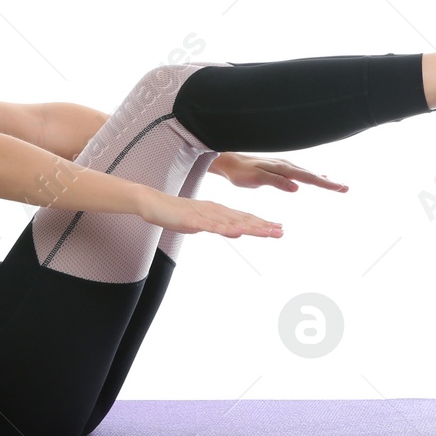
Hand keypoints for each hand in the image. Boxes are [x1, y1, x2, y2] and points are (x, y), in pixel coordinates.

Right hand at [139, 190, 283, 238]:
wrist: (153, 203)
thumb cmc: (175, 213)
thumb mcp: (200, 222)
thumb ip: (215, 225)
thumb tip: (230, 230)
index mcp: (218, 211)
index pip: (244, 217)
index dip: (262, 223)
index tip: (278, 228)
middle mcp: (216, 211)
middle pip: (243, 219)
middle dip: (263, 226)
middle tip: (282, 231)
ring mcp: (205, 215)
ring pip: (232, 222)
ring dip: (252, 227)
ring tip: (267, 232)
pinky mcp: (193, 221)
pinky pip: (212, 226)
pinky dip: (226, 229)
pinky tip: (238, 232)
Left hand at [210, 152, 347, 192]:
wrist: (230, 162)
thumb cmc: (241, 172)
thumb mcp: (257, 179)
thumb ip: (276, 182)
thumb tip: (297, 187)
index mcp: (283, 168)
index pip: (308, 178)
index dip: (325, 183)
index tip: (339, 188)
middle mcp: (286, 165)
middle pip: (312, 175)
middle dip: (329, 182)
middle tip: (345, 188)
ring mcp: (284, 166)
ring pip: (308, 174)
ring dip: (323, 180)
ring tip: (337, 185)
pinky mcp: (280, 169)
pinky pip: (301, 173)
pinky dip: (312, 176)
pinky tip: (318, 177)